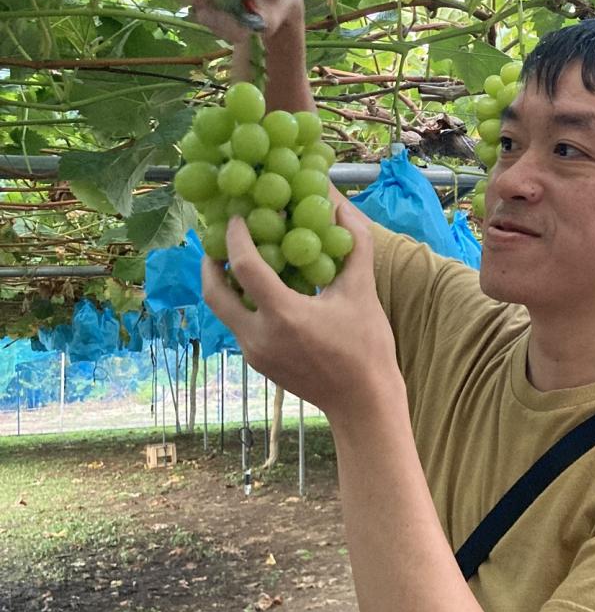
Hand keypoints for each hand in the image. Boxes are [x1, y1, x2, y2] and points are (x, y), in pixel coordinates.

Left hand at [202, 198, 402, 420]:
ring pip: (224, 311)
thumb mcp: (363, 291)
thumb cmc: (367, 347)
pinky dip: (242, 304)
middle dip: (210, 263)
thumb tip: (342, 208)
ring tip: (239, 262)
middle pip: (214, 293)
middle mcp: (259, 335)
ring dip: (226, 285)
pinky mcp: (259, 364)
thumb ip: (354, 245)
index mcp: (283, 315)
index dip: (236, 237)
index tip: (237, 217)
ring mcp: (255, 353)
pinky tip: (262, 293)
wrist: (363, 403)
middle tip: (218, 241)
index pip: (244, 266)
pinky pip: (240, 326)